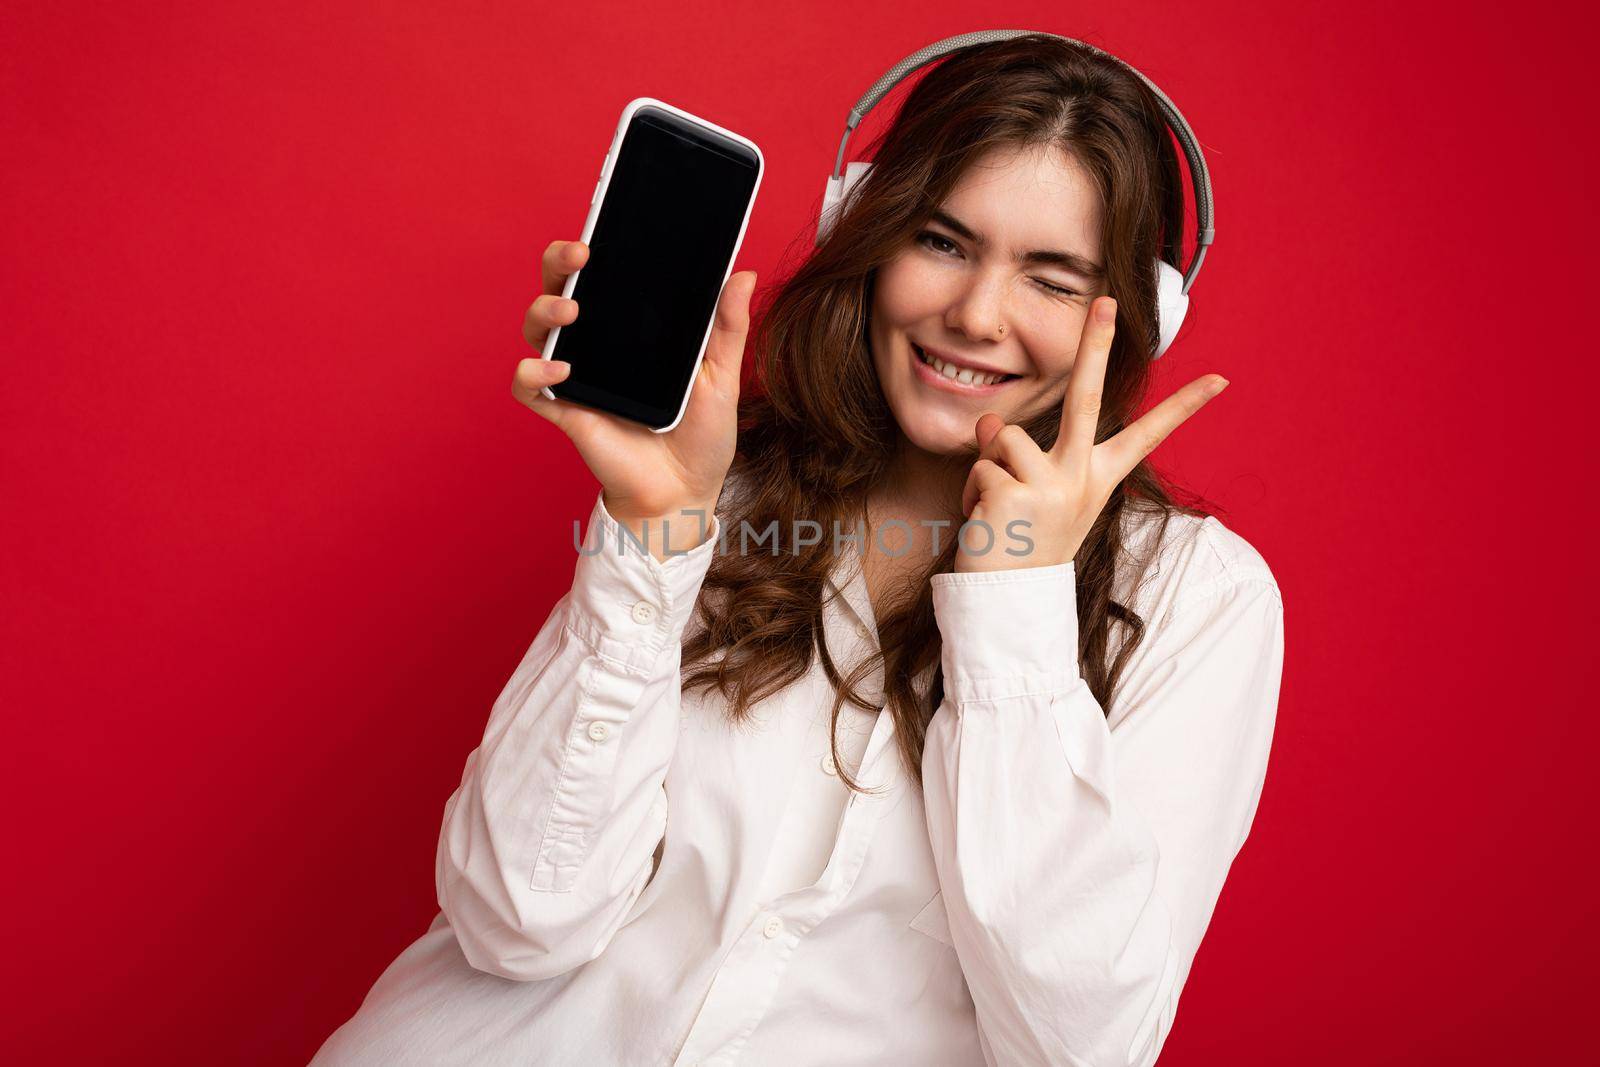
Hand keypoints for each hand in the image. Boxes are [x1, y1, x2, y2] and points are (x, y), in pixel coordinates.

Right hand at [511, 239, 757, 557]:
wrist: (686, 493)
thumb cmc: (701, 435)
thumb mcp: (722, 375)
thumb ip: (728, 326)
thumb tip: (743, 272)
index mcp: (632, 328)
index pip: (604, 274)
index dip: (594, 244)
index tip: (604, 224)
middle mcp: (597, 344)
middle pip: (560, 287)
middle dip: (559, 262)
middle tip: (582, 254)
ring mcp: (576, 376)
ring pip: (536, 328)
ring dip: (544, 310)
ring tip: (571, 311)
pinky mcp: (564, 411)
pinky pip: (528, 385)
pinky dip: (533, 373)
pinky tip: (560, 372)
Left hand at [954, 295, 1227, 573]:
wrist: (1010, 604)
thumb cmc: (1023, 546)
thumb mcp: (1030, 493)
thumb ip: (1016, 453)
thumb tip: (988, 420)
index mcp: (1097, 479)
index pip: (1146, 436)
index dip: (1184, 408)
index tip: (1221, 379)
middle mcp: (1081, 478)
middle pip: (1086, 397)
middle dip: (1095, 344)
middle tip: (1104, 298)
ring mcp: (1051, 485)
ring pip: (1003, 436)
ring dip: (987, 467)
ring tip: (997, 507)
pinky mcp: (1016, 495)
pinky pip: (980, 468)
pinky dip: (971, 494)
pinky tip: (985, 523)